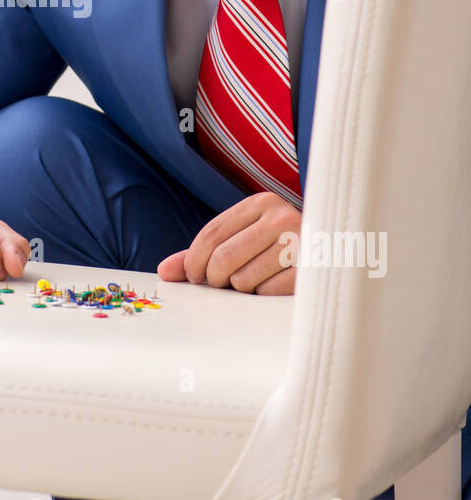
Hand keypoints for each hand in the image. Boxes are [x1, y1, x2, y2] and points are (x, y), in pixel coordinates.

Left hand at [156, 192, 299, 294]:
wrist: (334, 253)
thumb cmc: (278, 249)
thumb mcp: (243, 238)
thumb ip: (204, 252)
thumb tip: (165, 271)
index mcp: (263, 203)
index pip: (212, 234)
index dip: (193, 260)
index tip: (192, 276)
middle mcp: (283, 217)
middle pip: (223, 258)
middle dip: (214, 278)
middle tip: (221, 283)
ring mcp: (301, 244)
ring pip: (243, 280)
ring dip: (242, 287)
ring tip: (256, 279)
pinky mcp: (311, 272)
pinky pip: (266, 293)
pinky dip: (263, 296)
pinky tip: (275, 285)